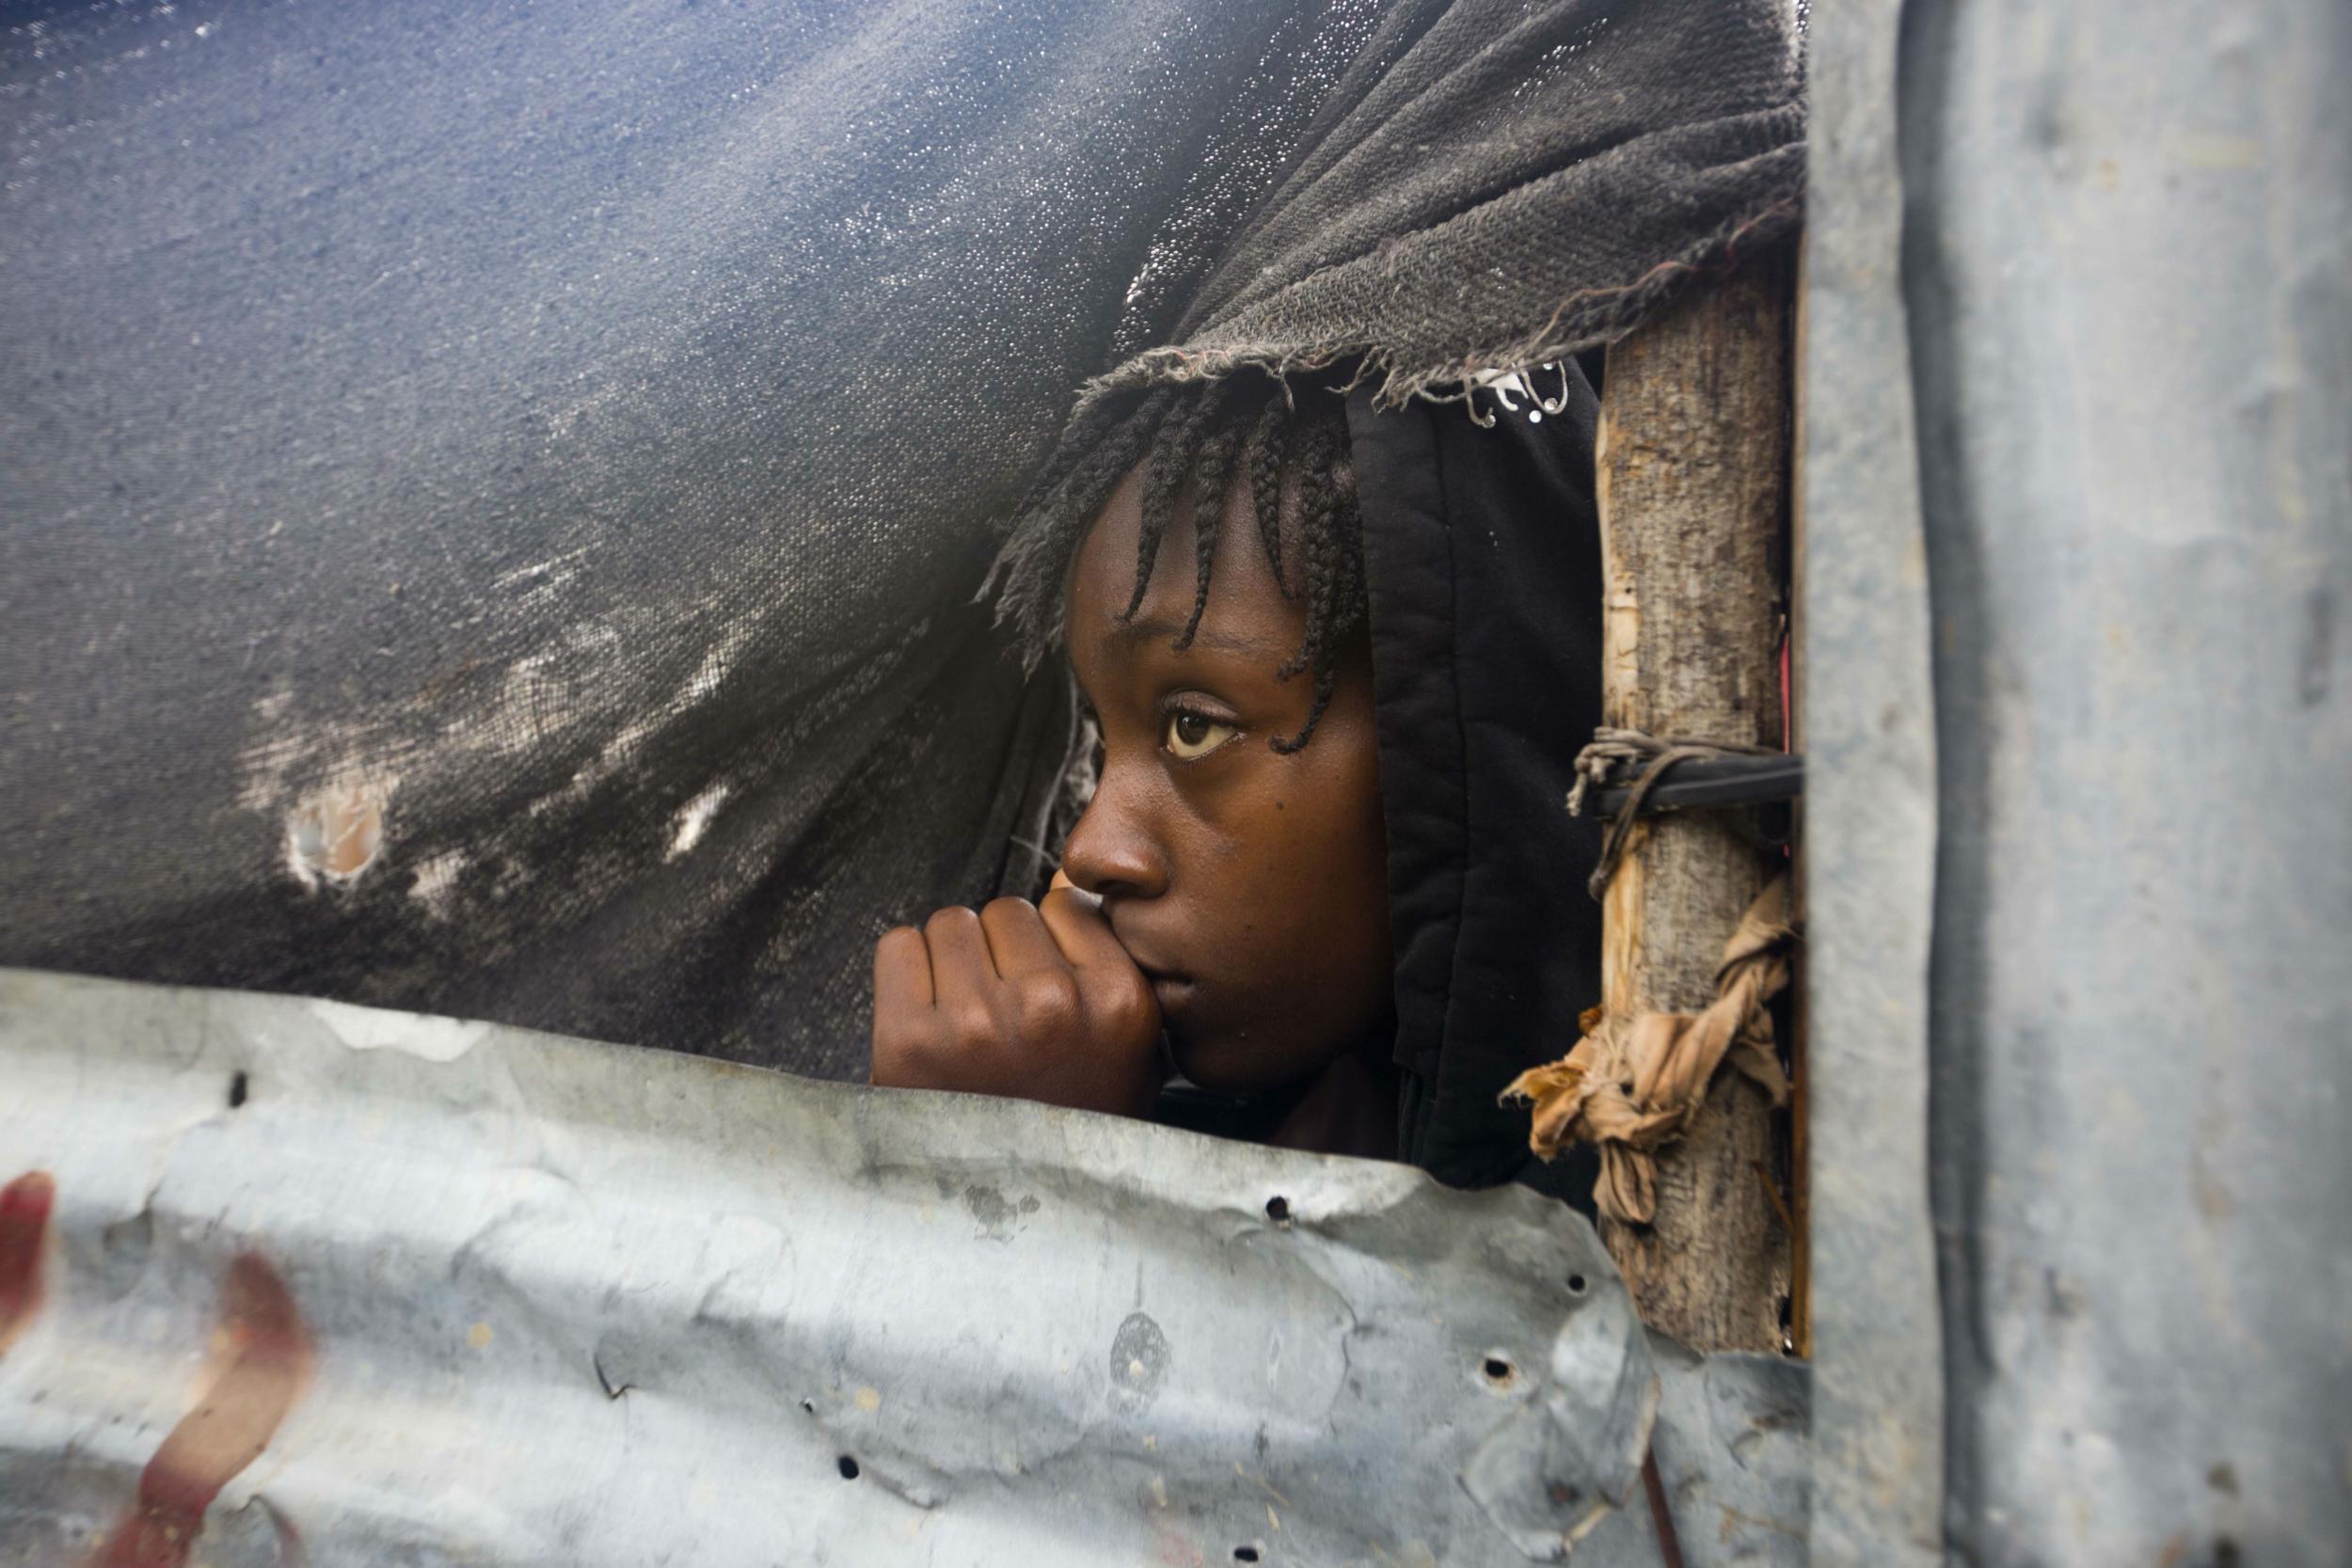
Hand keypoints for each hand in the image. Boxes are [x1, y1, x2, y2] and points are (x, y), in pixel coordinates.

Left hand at [870, 889, 1163, 1116]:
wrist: (1011, 1220)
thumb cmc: (1071, 1129)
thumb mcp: (1129, 1054)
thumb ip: (1108, 964)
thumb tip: (1058, 878)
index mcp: (1116, 1002)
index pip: (1066, 905)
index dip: (1049, 941)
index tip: (1041, 982)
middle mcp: (1050, 1006)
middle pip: (1006, 911)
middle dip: (998, 951)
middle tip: (999, 1011)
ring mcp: (976, 1022)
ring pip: (951, 923)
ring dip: (951, 960)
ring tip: (962, 1019)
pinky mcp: (909, 1039)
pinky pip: (898, 946)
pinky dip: (905, 973)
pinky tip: (924, 1018)